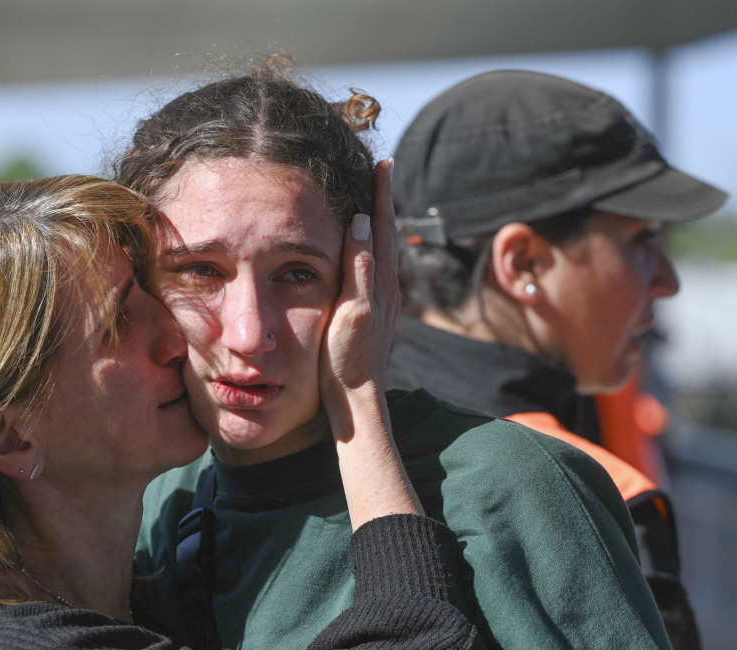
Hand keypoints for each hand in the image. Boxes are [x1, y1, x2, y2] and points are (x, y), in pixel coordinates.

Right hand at [318, 159, 399, 430]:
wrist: (357, 400)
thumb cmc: (348, 359)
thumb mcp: (352, 310)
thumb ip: (359, 266)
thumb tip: (362, 220)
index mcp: (381, 282)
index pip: (383, 227)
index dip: (382, 195)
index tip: (384, 163)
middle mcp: (388, 289)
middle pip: (387, 234)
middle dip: (382, 202)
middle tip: (380, 171)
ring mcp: (383, 303)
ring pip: (382, 252)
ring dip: (378, 225)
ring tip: (372, 202)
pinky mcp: (374, 316)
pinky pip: (375, 269)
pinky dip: (371, 249)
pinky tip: (365, 252)